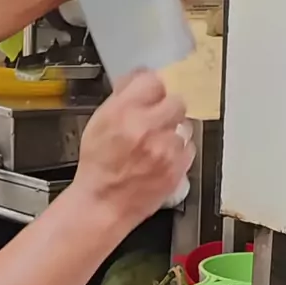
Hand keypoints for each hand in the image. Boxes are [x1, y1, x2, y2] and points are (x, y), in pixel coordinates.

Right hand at [74, 70, 195, 227]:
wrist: (103, 205)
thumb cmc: (98, 168)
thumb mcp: (97, 124)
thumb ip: (120, 98)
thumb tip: (137, 80)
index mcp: (123, 112)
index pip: (153, 81)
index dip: (151, 90)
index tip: (149, 96)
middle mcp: (147, 128)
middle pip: (176, 101)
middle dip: (166, 110)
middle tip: (155, 121)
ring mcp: (165, 150)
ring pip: (184, 126)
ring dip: (172, 132)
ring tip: (155, 145)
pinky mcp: (177, 168)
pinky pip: (188, 149)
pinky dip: (178, 152)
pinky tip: (161, 160)